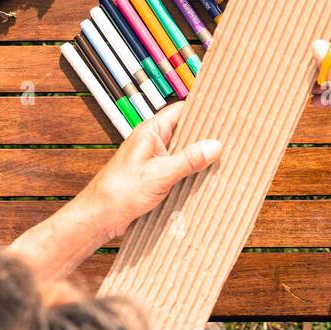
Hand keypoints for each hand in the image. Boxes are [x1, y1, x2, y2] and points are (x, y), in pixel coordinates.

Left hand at [79, 102, 221, 240]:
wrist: (98, 218)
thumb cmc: (119, 192)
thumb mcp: (159, 175)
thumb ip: (188, 160)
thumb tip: (215, 146)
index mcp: (151, 132)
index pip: (182, 111)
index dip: (204, 111)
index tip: (226, 114)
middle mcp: (153, 142)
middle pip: (186, 131)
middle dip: (206, 137)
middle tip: (232, 140)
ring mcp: (154, 159)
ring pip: (184, 151)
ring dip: (200, 157)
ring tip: (224, 159)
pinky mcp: (155, 175)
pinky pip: (180, 168)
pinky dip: (192, 172)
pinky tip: (206, 178)